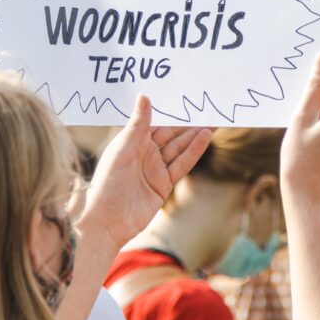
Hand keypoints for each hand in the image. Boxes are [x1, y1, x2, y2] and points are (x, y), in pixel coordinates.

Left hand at [77, 96, 210, 250]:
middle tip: (205, 107)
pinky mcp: (164, 184)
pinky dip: (194, 151)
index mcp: (131, 141)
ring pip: (179, 147)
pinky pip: (182, 164)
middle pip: (170, 134)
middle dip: (187, 122)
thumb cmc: (106, 184)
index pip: (154, 121)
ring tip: (213, 120)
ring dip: (195, 134)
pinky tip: (205, 137)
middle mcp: (144, 153)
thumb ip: (136, 125)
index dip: (169, 110)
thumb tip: (144, 96)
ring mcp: (155, 168)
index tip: (184, 96)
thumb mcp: (121, 150)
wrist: (107, 222)